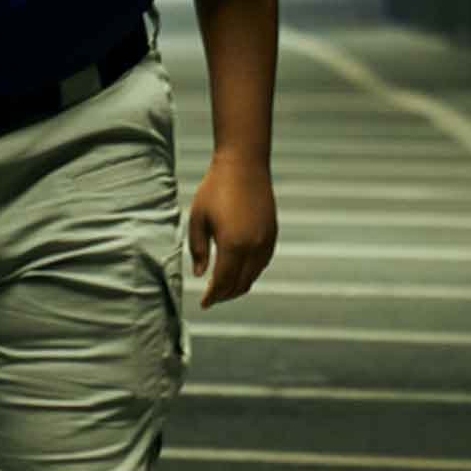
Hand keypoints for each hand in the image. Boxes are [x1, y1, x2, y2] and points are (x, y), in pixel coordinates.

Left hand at [187, 152, 276, 308]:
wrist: (243, 166)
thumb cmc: (215, 188)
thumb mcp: (198, 217)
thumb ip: (198, 248)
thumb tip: (199, 274)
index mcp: (233, 245)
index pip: (223, 282)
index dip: (213, 296)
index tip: (203, 304)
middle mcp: (253, 248)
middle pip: (240, 284)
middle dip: (225, 295)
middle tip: (211, 298)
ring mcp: (266, 243)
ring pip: (253, 276)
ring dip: (238, 286)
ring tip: (223, 288)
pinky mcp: (272, 236)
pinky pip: (261, 264)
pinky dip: (250, 274)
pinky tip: (238, 271)